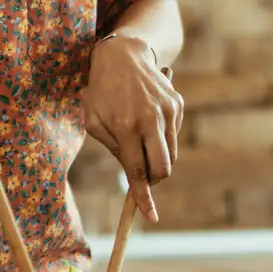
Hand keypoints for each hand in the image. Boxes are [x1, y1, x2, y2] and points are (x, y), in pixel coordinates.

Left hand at [82, 36, 181, 222]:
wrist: (123, 54)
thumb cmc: (101, 91)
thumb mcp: (95, 122)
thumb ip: (116, 150)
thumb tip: (136, 176)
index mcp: (127, 126)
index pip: (138, 172)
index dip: (144, 197)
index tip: (150, 217)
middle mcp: (152, 119)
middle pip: (163, 168)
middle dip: (155, 181)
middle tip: (142, 176)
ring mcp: (168, 111)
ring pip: (171, 154)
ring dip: (157, 158)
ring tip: (139, 140)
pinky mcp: (177, 104)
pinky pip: (173, 135)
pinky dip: (162, 138)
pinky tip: (146, 118)